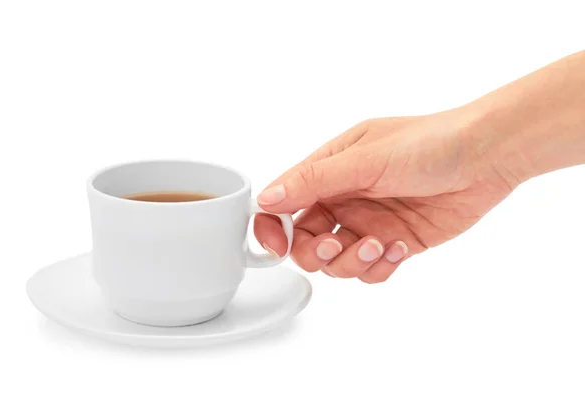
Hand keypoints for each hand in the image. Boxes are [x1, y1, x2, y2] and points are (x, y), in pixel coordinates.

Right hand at [254, 110, 516, 282]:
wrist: (487, 157)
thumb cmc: (429, 143)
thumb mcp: (365, 159)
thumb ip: (314, 180)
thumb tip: (267, 198)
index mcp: (329, 170)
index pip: (283, 202)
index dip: (272, 228)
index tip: (276, 247)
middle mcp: (344, 197)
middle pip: (304, 240)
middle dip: (315, 251)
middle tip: (335, 244)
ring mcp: (368, 222)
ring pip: (335, 261)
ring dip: (350, 262)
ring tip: (378, 245)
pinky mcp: (392, 242)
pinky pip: (369, 270)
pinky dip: (378, 268)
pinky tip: (398, 247)